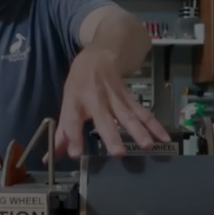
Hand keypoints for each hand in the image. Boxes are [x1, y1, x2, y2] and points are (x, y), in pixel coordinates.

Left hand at [54, 49, 171, 158]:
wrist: (100, 56)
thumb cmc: (79, 83)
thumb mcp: (67, 102)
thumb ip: (62, 134)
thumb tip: (50, 158)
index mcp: (75, 101)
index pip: (71, 120)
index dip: (73, 136)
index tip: (75, 154)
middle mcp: (95, 99)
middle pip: (103, 118)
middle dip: (111, 136)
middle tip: (118, 153)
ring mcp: (114, 98)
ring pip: (127, 115)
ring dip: (138, 131)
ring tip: (147, 145)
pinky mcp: (129, 98)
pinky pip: (142, 112)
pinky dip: (154, 124)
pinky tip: (163, 137)